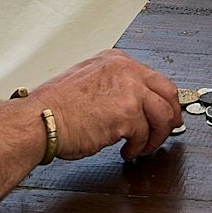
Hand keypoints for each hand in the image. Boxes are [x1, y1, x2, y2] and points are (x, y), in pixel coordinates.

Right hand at [33, 49, 182, 160]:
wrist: (40, 120)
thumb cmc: (54, 107)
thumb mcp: (86, 81)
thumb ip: (112, 86)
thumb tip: (133, 104)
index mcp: (115, 61)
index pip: (154, 78)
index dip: (162, 99)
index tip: (164, 112)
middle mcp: (125, 71)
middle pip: (167, 93)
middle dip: (171, 116)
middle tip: (167, 130)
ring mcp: (129, 91)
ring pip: (163, 116)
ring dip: (156, 137)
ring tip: (142, 147)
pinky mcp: (127, 115)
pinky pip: (145, 136)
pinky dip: (138, 148)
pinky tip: (126, 151)